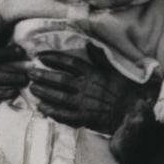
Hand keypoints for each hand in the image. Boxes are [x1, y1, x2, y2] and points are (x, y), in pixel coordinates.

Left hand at [28, 43, 154, 133]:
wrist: (134, 111)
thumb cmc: (126, 90)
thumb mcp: (115, 70)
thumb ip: (100, 58)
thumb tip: (89, 44)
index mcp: (93, 74)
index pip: (69, 62)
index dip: (53, 58)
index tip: (41, 56)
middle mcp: (86, 87)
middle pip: (59, 79)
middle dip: (43, 75)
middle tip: (30, 72)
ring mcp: (83, 104)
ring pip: (58, 97)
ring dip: (44, 92)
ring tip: (32, 88)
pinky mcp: (84, 118)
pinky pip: (63, 115)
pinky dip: (51, 112)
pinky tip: (42, 108)